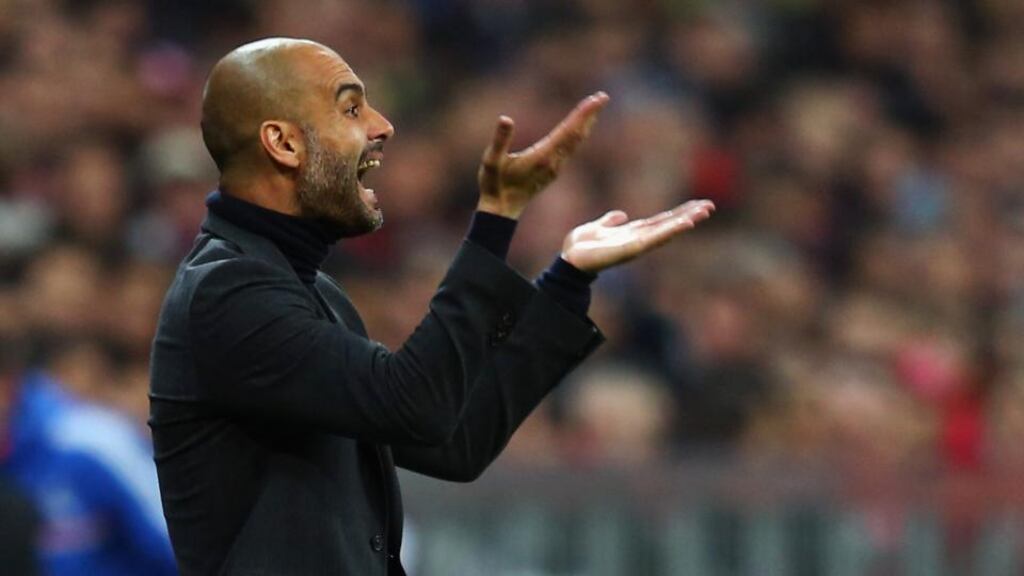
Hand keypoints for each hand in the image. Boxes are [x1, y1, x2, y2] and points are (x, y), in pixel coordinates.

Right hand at [477, 92, 609, 218]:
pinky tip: (582, 128)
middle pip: (577, 135)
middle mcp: (553, 162)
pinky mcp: (553, 171)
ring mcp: (555, 168)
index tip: (597, 99)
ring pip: (576, 142)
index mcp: (542, 157)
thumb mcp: (491, 161)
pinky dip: (579, 134)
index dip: (583, 113)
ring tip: (596, 107)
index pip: (568, 130)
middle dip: (590, 115)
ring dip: (586, 123)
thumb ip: (500, 141)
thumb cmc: (494, 186)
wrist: (501, 210)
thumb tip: (506, 119)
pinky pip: (571, 149)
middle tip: (603, 97)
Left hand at [561, 200, 715, 272]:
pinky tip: (685, 223)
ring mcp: (637, 244)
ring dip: (685, 222)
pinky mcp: (633, 249)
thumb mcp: (597, 227)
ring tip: (703, 213)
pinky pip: (655, 238)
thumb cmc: (581, 247)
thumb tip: (620, 214)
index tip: (697, 204)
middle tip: (710, 206)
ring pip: (666, 231)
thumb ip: (609, 221)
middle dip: (689, 215)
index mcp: (632, 233)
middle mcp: (639, 239)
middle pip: (668, 225)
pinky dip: (670, 231)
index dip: (678, 213)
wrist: (569, 260)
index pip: (660, 221)